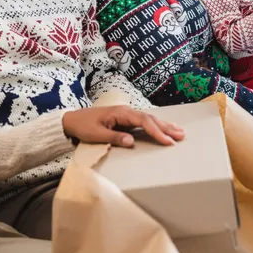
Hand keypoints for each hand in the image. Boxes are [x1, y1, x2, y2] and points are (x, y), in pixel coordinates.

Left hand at [62, 105, 184, 147]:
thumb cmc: (83, 126)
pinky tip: (163, 129)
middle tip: (181, 135)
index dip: (156, 131)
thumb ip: (114, 137)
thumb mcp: (96, 134)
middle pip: (149, 118)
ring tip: (178, 131)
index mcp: (120, 113)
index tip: (167, 141)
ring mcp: (126, 115)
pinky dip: (155, 126)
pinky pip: (143, 122)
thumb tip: (132, 141)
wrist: (71, 120)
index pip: (143, 121)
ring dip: (163, 125)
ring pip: (148, 119)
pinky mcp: (124, 120)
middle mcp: (125, 111)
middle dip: (165, 127)